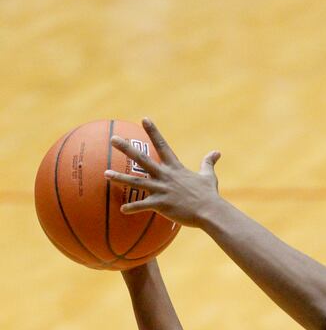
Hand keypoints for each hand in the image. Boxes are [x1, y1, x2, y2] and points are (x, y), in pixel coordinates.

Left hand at [104, 118, 221, 227]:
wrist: (210, 211)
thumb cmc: (209, 194)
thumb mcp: (209, 176)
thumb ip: (208, 163)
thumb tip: (216, 152)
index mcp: (175, 168)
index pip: (162, 145)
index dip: (153, 131)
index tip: (144, 119)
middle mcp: (166, 176)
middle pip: (142, 159)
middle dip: (126, 148)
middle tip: (113, 139)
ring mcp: (162, 190)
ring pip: (136, 182)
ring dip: (120, 178)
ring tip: (105, 173)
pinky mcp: (161, 204)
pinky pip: (142, 206)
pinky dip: (132, 208)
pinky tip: (122, 209)